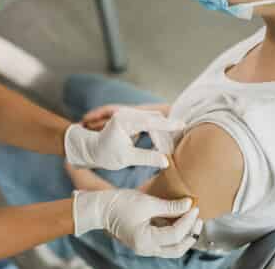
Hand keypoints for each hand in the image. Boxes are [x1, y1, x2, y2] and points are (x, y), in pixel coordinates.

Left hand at [65, 107, 186, 169]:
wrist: (93, 150)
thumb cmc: (106, 154)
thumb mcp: (126, 159)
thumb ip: (146, 158)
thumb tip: (166, 161)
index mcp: (123, 120)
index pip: (149, 121)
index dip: (167, 124)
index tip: (182, 126)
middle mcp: (126, 113)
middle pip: (154, 119)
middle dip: (166, 132)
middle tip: (173, 149)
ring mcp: (129, 114)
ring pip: (153, 120)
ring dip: (162, 133)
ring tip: (167, 150)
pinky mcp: (132, 119)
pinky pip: (149, 122)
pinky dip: (156, 132)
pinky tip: (161, 145)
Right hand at [73, 189, 202, 258]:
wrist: (99, 208)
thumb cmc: (119, 203)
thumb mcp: (146, 203)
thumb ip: (169, 206)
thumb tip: (189, 204)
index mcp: (146, 241)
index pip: (175, 234)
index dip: (188, 220)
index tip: (195, 206)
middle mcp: (146, 249)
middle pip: (177, 249)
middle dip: (190, 234)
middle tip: (198, 217)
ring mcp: (145, 246)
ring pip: (172, 247)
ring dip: (184, 234)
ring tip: (191, 217)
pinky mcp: (144, 240)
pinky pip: (164, 241)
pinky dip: (174, 231)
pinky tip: (178, 218)